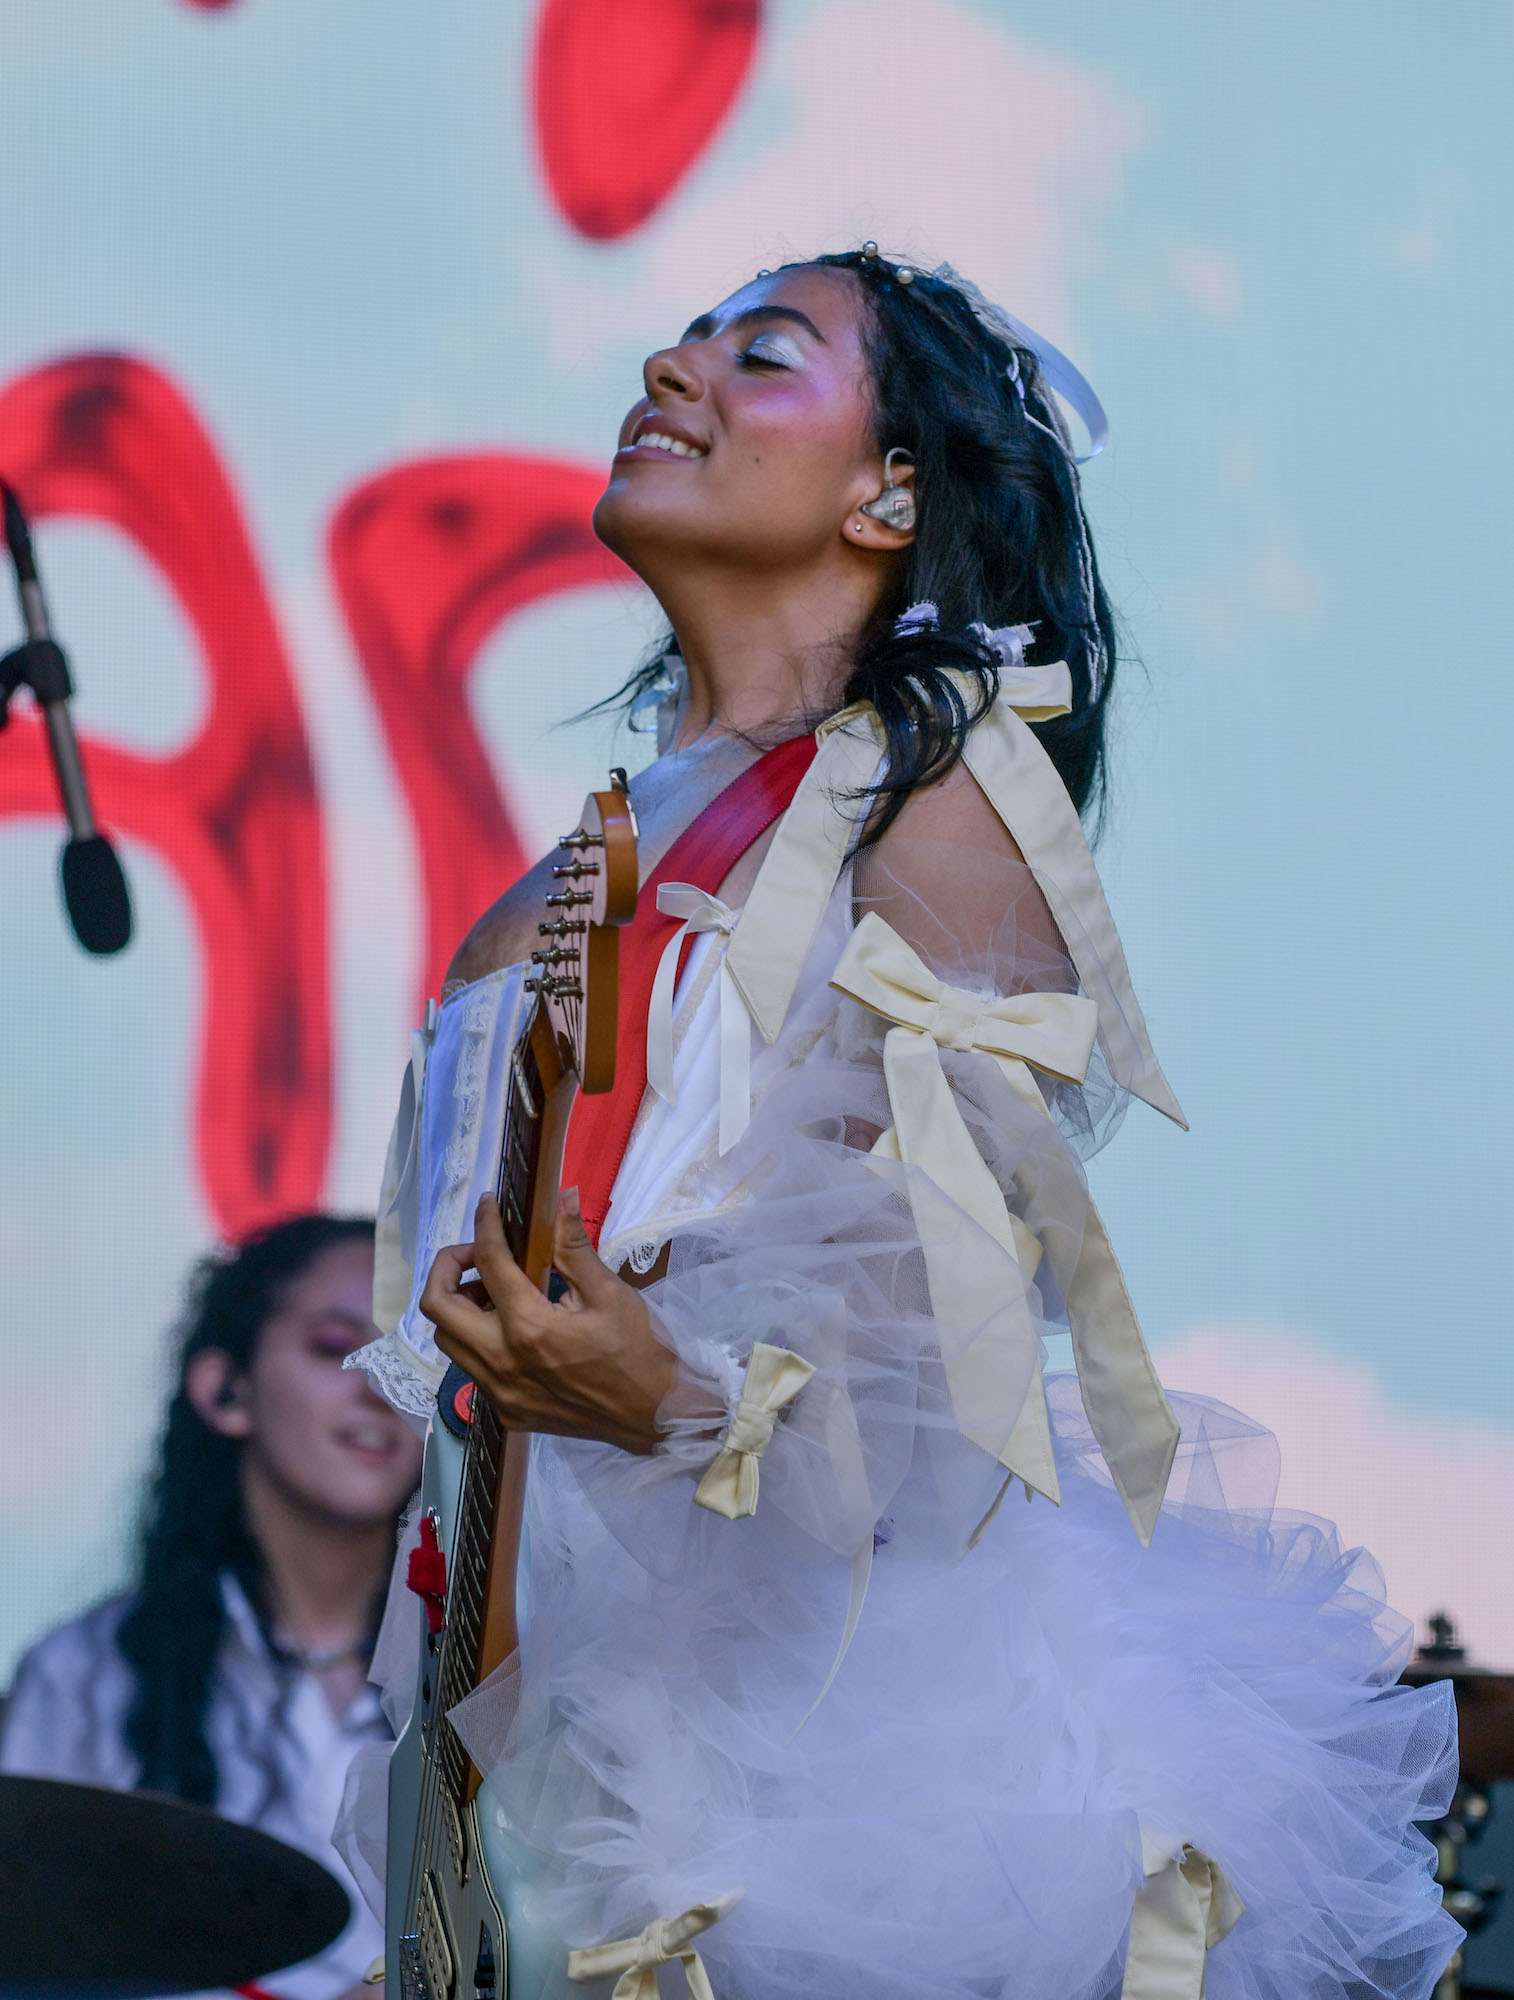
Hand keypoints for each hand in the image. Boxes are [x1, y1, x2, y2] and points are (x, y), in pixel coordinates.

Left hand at [419, 1189, 677, 1453]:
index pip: (489, 1262)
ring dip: (458, 1306)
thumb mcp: (610, 1293)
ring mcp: (499, 1392)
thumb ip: (574, 1247)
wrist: (655, 1414)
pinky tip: (511, 1328)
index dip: (485, 1224)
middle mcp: (501, 1362)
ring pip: (447, 1340)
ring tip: (493, 1290)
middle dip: (447, 1267)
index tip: (489, 1204)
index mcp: (529, 1327)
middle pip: (437, 1307)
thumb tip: (563, 1196)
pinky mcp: (507, 1411)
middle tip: (478, 1254)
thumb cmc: (638, 1349)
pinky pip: (472, 1368)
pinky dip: (478, 1338)